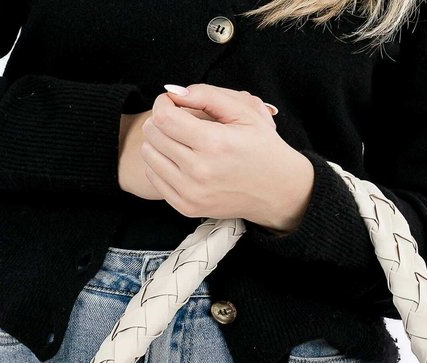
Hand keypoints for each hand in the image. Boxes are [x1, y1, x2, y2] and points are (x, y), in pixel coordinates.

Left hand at [137, 83, 314, 231]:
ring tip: (178, 139)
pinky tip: (179, 159)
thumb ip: (208, 95)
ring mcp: (191, 192)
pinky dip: (161, 164)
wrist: (277, 192)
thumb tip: (173, 92)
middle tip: (177, 120)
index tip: (172, 102)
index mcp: (214, 144)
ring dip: (158, 142)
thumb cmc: (262, 148)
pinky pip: (155, 178)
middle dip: (160, 120)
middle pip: (153, 135)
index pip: (163, 117)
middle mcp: (200, 171)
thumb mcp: (245, 112)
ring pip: (149, 156)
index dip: (162, 103)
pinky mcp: (187, 206)